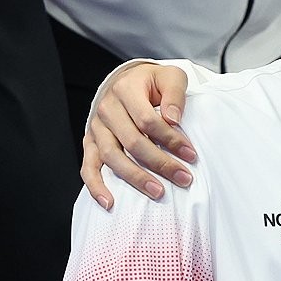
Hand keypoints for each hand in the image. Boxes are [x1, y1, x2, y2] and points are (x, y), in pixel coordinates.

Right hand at [83, 63, 192, 208]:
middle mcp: (107, 109)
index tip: (191, 154)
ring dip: (135, 178)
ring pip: (112, 157)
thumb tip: (173, 119)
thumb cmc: (154, 83)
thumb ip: (175, 94)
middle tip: (184, 178)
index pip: (148, 120)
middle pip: (132, 142)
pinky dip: (96, 186)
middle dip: (160, 163)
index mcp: (125, 90)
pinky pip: (88, 167)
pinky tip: (110, 202)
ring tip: (158, 192)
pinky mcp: (91, 143)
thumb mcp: (171, 78)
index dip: (171, 139)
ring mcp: (97, 128)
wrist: (129, 82)